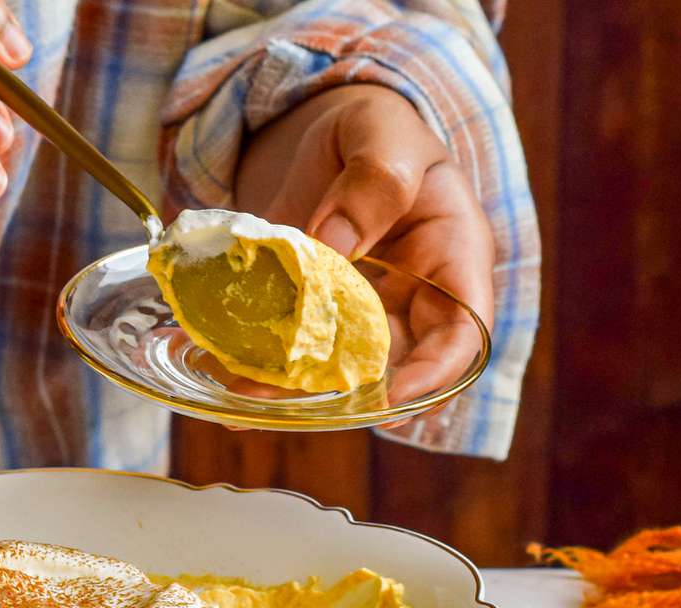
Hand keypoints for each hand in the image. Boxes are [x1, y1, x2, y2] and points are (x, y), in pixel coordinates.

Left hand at [233, 85, 493, 404]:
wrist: (332, 132)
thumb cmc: (377, 130)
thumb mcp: (384, 132)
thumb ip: (375, 179)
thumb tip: (335, 244)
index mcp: (453, 257)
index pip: (464, 333)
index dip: (434, 374)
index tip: (389, 398)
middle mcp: (410, 298)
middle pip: (392, 366)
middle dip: (343, 394)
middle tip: (289, 405)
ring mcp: (357, 311)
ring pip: (335, 367)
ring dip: (289, 387)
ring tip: (238, 393)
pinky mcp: (309, 313)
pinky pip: (291, 346)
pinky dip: (256, 359)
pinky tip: (216, 365)